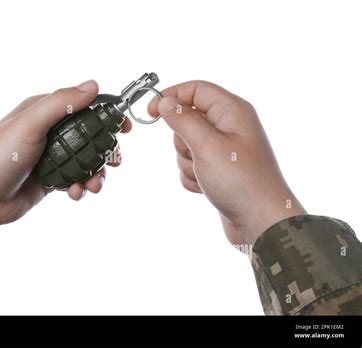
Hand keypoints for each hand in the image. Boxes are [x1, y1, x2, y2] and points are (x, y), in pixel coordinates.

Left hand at [0, 80, 130, 228]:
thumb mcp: (30, 123)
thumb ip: (62, 103)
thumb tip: (93, 85)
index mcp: (44, 112)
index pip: (83, 105)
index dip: (107, 114)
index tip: (124, 127)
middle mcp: (51, 132)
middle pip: (90, 137)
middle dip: (105, 150)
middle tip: (115, 160)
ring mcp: (52, 157)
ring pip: (87, 161)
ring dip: (95, 173)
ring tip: (92, 185)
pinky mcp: (52, 179)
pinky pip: (76, 180)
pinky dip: (81, 187)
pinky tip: (73, 193)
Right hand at [148, 81, 305, 245]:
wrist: (260, 222)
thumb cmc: (241, 181)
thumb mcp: (207, 144)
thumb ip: (183, 119)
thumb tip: (165, 102)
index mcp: (232, 111)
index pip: (195, 90)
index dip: (171, 96)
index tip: (151, 112)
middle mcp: (229, 127)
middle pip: (187, 120)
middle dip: (182, 141)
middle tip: (197, 154)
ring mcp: (223, 150)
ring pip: (186, 146)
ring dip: (188, 163)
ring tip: (206, 176)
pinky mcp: (217, 170)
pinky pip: (191, 166)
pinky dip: (193, 177)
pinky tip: (207, 188)